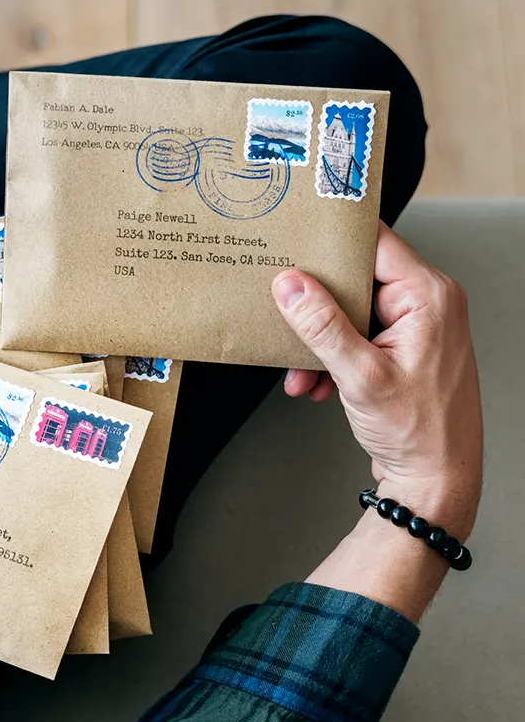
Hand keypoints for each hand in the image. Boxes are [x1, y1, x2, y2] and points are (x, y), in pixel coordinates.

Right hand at [271, 222, 481, 535]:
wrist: (436, 478)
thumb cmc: (420, 432)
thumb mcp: (360, 375)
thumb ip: (322, 325)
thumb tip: (291, 286)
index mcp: (428, 296)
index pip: (373, 243)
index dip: (332, 242)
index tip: (296, 242)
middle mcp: (426, 303)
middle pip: (355, 278)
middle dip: (315, 306)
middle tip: (286, 316)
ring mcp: (414, 326)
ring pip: (349, 310)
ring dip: (317, 339)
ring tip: (302, 370)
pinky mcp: (401, 347)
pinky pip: (355, 334)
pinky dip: (330, 356)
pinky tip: (315, 382)